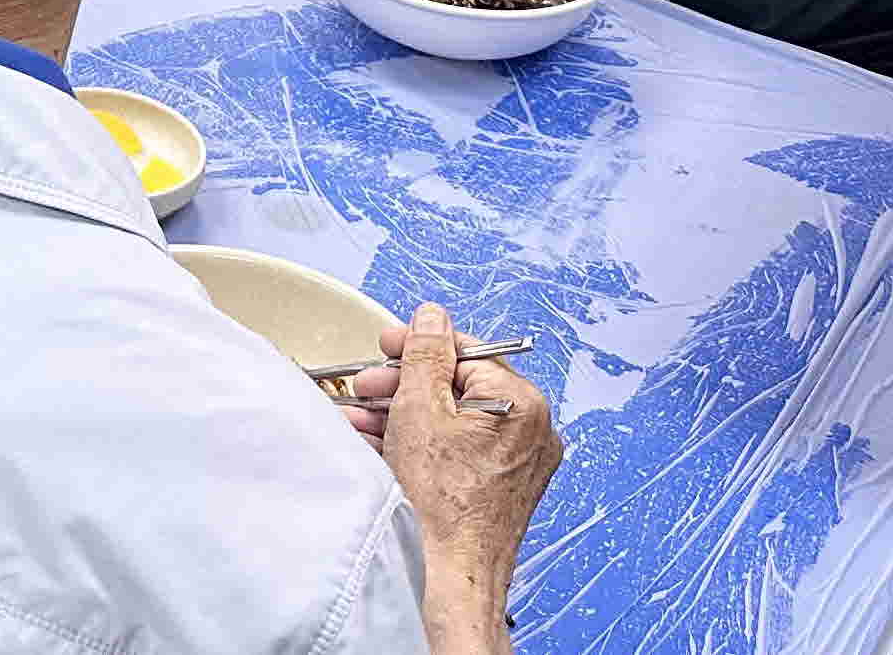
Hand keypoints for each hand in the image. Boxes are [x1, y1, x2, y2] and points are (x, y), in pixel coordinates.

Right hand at [353, 306, 560, 628]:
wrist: (449, 576)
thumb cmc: (441, 503)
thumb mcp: (420, 408)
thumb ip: (425, 353)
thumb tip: (432, 317)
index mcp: (522, 404)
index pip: (467, 352)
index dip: (418, 346)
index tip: (387, 345)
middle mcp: (531, 432)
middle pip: (458, 387)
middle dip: (404, 384)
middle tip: (367, 385)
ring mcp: (518, 464)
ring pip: (454, 421)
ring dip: (404, 414)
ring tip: (361, 416)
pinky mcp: (500, 488)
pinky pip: (459, 450)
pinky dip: (422, 443)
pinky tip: (380, 443)